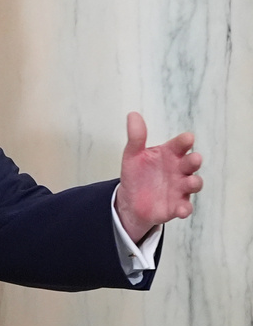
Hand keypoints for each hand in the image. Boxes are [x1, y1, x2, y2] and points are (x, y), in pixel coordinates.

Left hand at [115, 112, 202, 242]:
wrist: (131, 200)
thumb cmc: (137, 174)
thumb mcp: (133, 155)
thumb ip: (136, 137)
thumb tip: (132, 115)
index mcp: (169, 155)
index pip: (179, 145)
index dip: (184, 142)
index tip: (187, 138)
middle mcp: (179, 170)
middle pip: (191, 164)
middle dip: (194, 161)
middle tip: (194, 158)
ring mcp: (180, 188)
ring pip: (193, 184)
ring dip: (194, 183)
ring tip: (190, 182)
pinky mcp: (176, 205)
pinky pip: (184, 207)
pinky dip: (185, 208)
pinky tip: (182, 210)